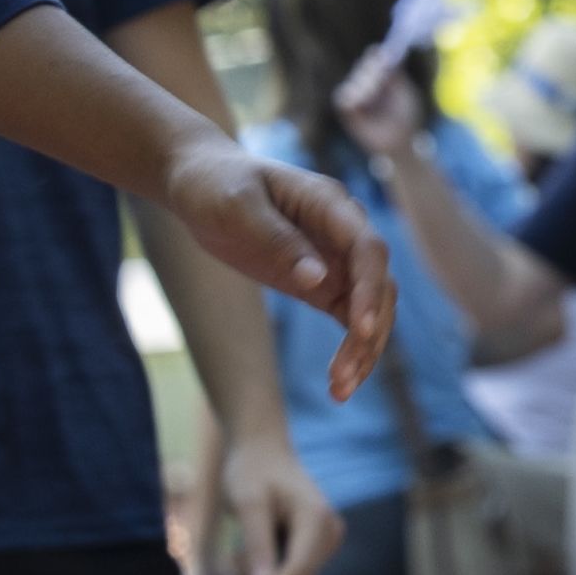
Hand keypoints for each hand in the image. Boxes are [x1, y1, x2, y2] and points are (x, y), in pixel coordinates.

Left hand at [164, 138, 392, 399]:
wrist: (197, 183)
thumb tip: (318, 278)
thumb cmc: (214, 184)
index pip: (367, 248)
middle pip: (378, 286)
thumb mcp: (236, 205)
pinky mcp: (321, 283)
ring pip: (370, 310)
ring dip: (364, 350)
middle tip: (343, 376)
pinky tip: (338, 384)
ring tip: (340, 391)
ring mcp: (335, 259)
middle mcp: (342, 232)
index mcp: (329, 203)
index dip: (370, 288)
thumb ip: (276, 238)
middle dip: (368, 332)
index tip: (358, 328)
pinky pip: (349, 320)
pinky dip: (350, 351)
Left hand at [211, 430, 348, 574]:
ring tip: (244, 537)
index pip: (301, 568)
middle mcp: (329, 532)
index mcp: (317, 518)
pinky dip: (266, 561)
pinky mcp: (314, 546)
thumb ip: (257, 542)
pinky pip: (288, 569)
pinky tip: (258, 536)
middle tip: (233, 554)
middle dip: (262, 574)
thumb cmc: (252, 472)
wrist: (261, 453)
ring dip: (260, 567)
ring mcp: (325, 540)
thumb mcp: (247, 503)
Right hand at [332, 50, 427, 160]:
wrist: (401, 141)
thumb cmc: (406, 117)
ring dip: (365, 85)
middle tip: (381, 77)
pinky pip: (343, 97)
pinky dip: (352, 96)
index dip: (377, 57)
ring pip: (353, 80)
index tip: (384, 58)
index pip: (374, 59)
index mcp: (381, 78)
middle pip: (363, 66)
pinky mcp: (347, 111)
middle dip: (372, 70)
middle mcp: (367, 84)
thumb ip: (395, 74)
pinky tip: (362, 101)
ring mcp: (356, 97)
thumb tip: (384, 52)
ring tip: (373, 96)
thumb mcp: (406, 92)